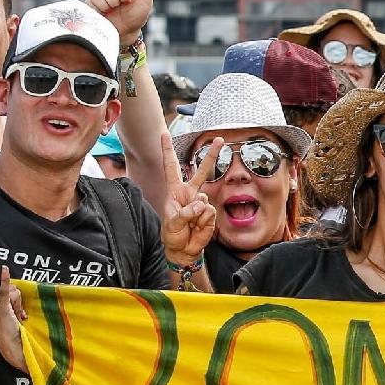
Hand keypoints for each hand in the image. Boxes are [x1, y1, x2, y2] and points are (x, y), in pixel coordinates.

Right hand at [0, 258, 29, 371]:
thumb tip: (16, 292)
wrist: (12, 350)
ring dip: (19, 305)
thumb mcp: (8, 314)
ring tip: (19, 318)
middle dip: (16, 298)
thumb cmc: (11, 333)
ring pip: (13, 292)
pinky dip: (5, 281)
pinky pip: (6, 292)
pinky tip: (5, 270)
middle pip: (7, 288)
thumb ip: (9, 301)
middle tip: (18, 312)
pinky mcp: (1, 310)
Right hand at [87, 0, 164, 42]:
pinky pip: (90, 1)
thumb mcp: (145, 1)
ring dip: (106, 6)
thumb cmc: (136, 17)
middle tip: (119, 8)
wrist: (123, 33)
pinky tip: (103, 13)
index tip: (128, 2)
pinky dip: (98, 9)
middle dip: (116, 1)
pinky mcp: (90, 0)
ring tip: (111, 11)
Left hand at [160, 132, 217, 267]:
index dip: (168, 151)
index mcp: (175, 191)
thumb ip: (185, 213)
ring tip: (189, 226)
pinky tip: (198, 228)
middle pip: (201, 171)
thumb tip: (202, 203)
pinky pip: (210, 214)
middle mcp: (190, 193)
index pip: (171, 167)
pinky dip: (203, 222)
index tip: (164, 134)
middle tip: (220, 139)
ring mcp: (202, 203)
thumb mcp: (172, 224)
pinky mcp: (210, 214)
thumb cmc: (172, 235)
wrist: (183, 250)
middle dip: (212, 155)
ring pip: (205, 201)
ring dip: (196, 216)